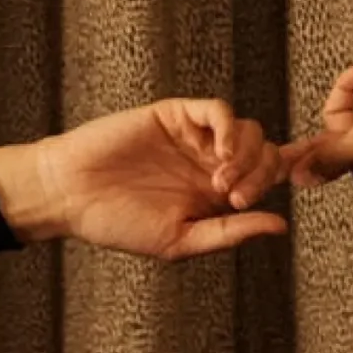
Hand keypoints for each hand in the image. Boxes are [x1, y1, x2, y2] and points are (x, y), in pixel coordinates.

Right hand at [22, 95, 307, 259]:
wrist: (72, 194)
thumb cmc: (117, 224)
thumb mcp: (178, 241)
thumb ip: (228, 233)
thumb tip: (280, 226)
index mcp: (214, 196)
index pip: (265, 177)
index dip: (279, 179)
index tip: (263, 196)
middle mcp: (210, 163)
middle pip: (265, 153)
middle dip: (261, 174)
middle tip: (234, 197)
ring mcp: (195, 137)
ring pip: (248, 131)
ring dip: (245, 157)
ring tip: (220, 183)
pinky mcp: (177, 114)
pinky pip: (218, 111)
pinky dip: (227, 129)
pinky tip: (218, 152)